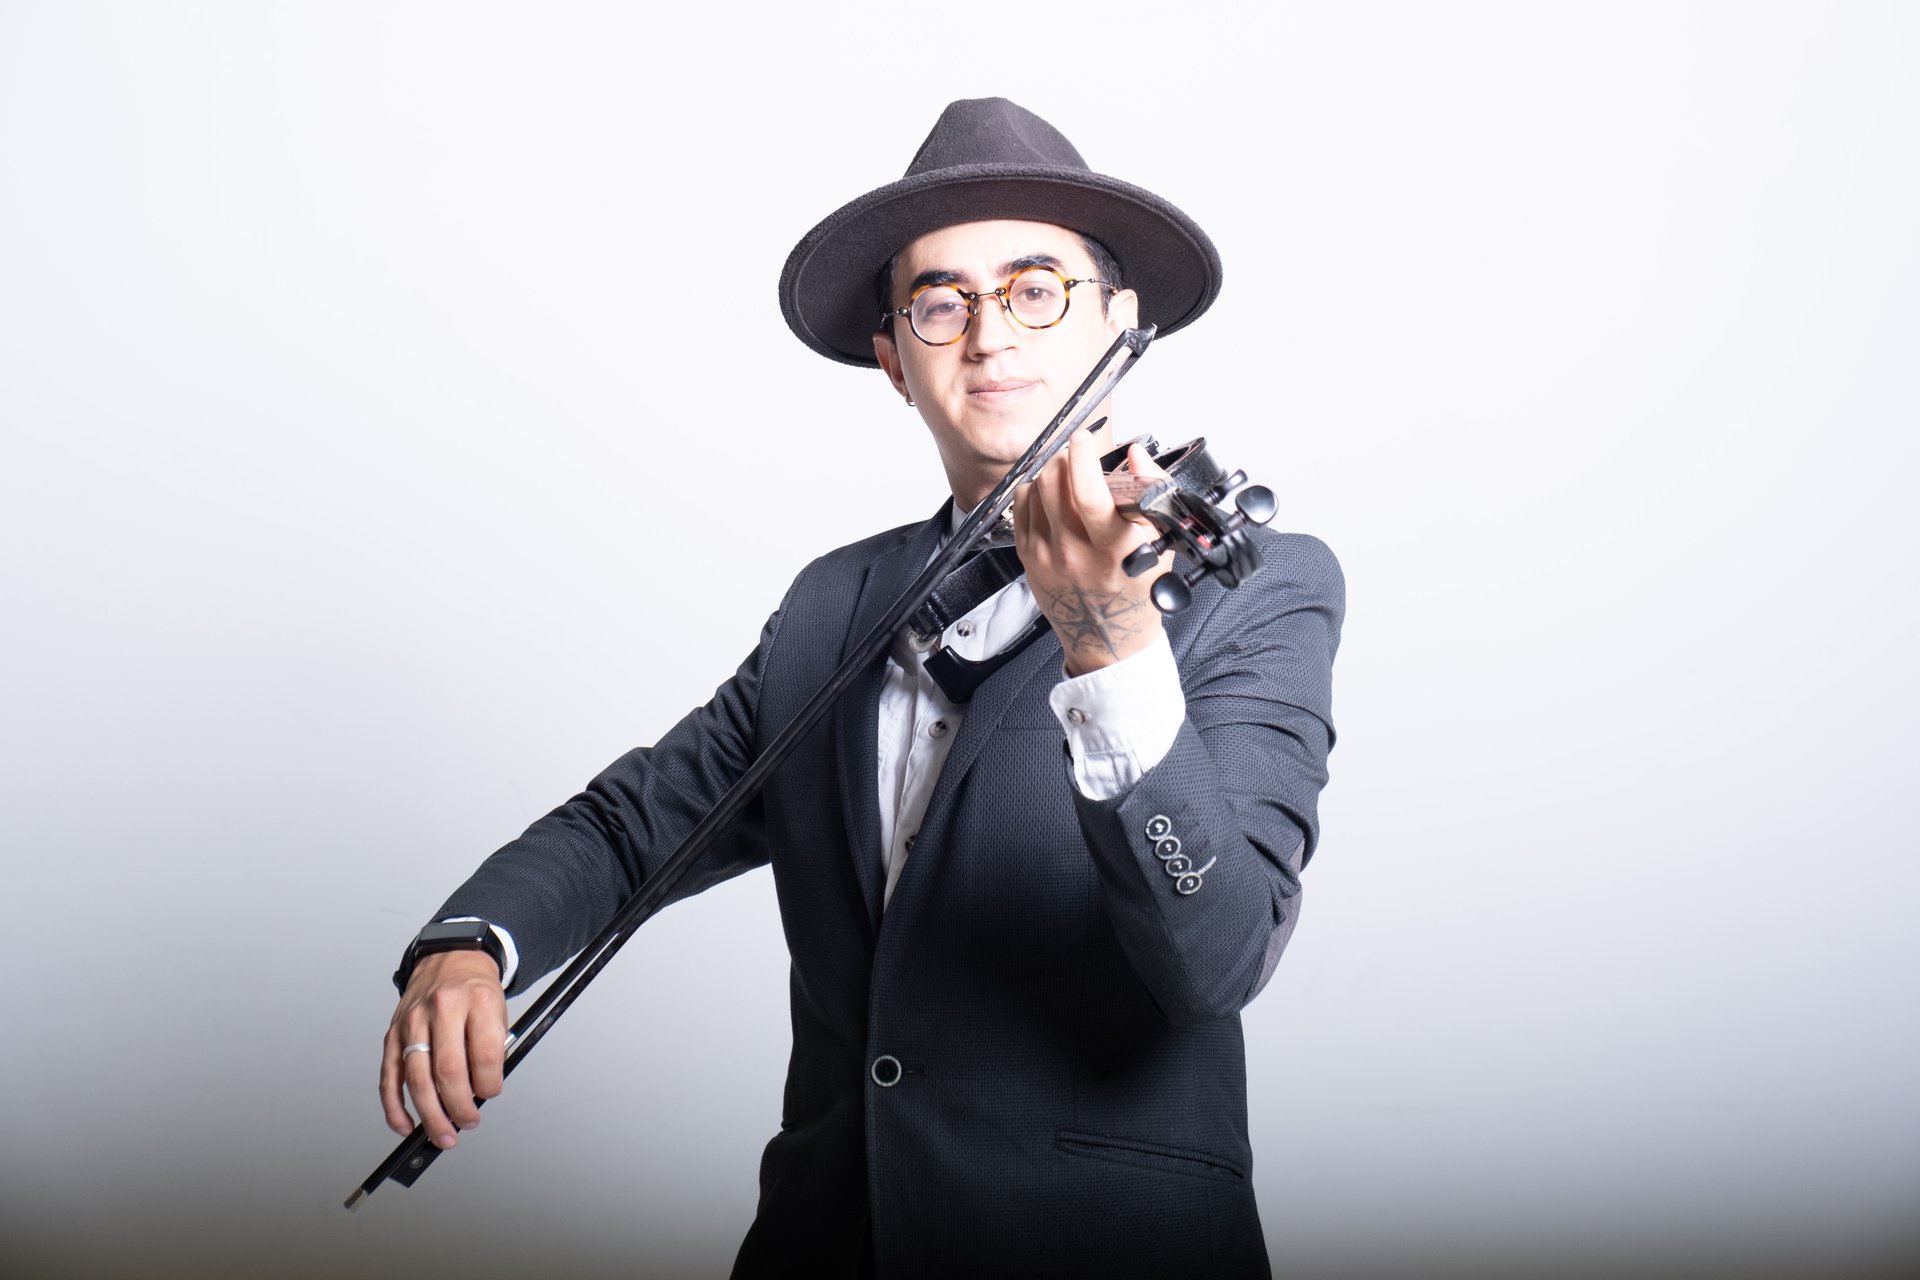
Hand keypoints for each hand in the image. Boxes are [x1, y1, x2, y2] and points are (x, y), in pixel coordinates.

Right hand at [379, 949, 507, 1148]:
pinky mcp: (392, 1033)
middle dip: (459, 1106)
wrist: (451, 958)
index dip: (489, 1084)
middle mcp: (442, 1009)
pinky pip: (389, 1077)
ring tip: (443, 1134)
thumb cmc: (476, 990)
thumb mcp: (498, 1009)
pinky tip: (405, 1125)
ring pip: (417, 1078)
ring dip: (430, 1115)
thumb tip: (480, 1092)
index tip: (490, 1094)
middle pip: (447, 1070)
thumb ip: (491, 1048)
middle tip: (468, 1122)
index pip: (484, 1053)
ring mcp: (412, 1022)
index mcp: (477, 1000)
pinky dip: (395, 1107)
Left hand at [1013, 429, 1173, 676]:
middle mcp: (1076, 553)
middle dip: (1066, 458)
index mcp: (1114, 549)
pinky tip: (1049, 494)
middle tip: (1078, 456)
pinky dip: (1033, 491)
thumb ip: (1152, 491)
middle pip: (1055, 483)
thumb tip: (1137, 454)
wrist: (1108, 636)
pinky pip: (1020, 507)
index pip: (1088, 492)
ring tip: (1067, 476)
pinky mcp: (1028, 559)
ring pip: (1035, 490)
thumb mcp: (1160, 542)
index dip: (1083, 457)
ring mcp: (1047, 557)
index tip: (1086, 439)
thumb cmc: (1137, 590)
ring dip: (1051, 473)